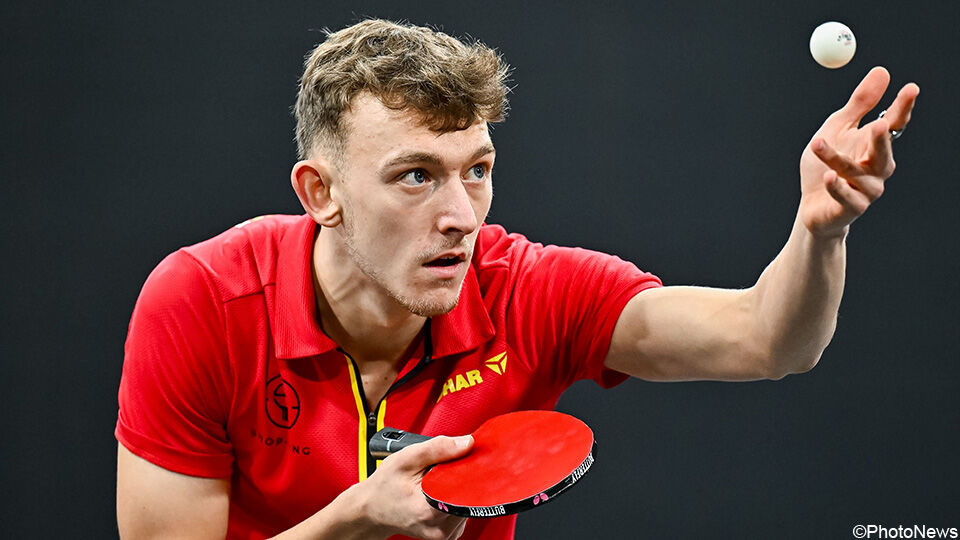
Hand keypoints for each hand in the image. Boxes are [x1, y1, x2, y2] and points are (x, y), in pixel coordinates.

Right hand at [356, 435, 473, 539]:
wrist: (371, 509)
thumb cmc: (384, 486)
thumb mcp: (406, 459)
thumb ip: (438, 448)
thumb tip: (468, 443)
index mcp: (429, 511)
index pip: (467, 488)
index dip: (467, 470)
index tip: (458, 460)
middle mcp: (440, 528)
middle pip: (469, 496)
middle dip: (460, 478)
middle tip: (438, 472)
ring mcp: (444, 535)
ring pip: (467, 503)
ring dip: (457, 489)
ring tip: (435, 484)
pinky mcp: (447, 535)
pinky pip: (462, 512)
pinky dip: (454, 499)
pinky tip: (438, 494)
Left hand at [798, 66, 918, 237]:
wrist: (812, 206)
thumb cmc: (824, 166)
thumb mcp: (837, 129)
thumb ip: (859, 104)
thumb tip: (882, 71)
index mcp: (874, 145)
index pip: (894, 124)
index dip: (902, 108)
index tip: (911, 88)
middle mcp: (876, 169)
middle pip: (884, 152)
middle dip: (882, 139)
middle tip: (880, 124)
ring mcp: (867, 190)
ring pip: (857, 173)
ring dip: (836, 158)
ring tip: (817, 143)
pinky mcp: (852, 208)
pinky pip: (847, 197)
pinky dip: (837, 186)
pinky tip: (828, 177)